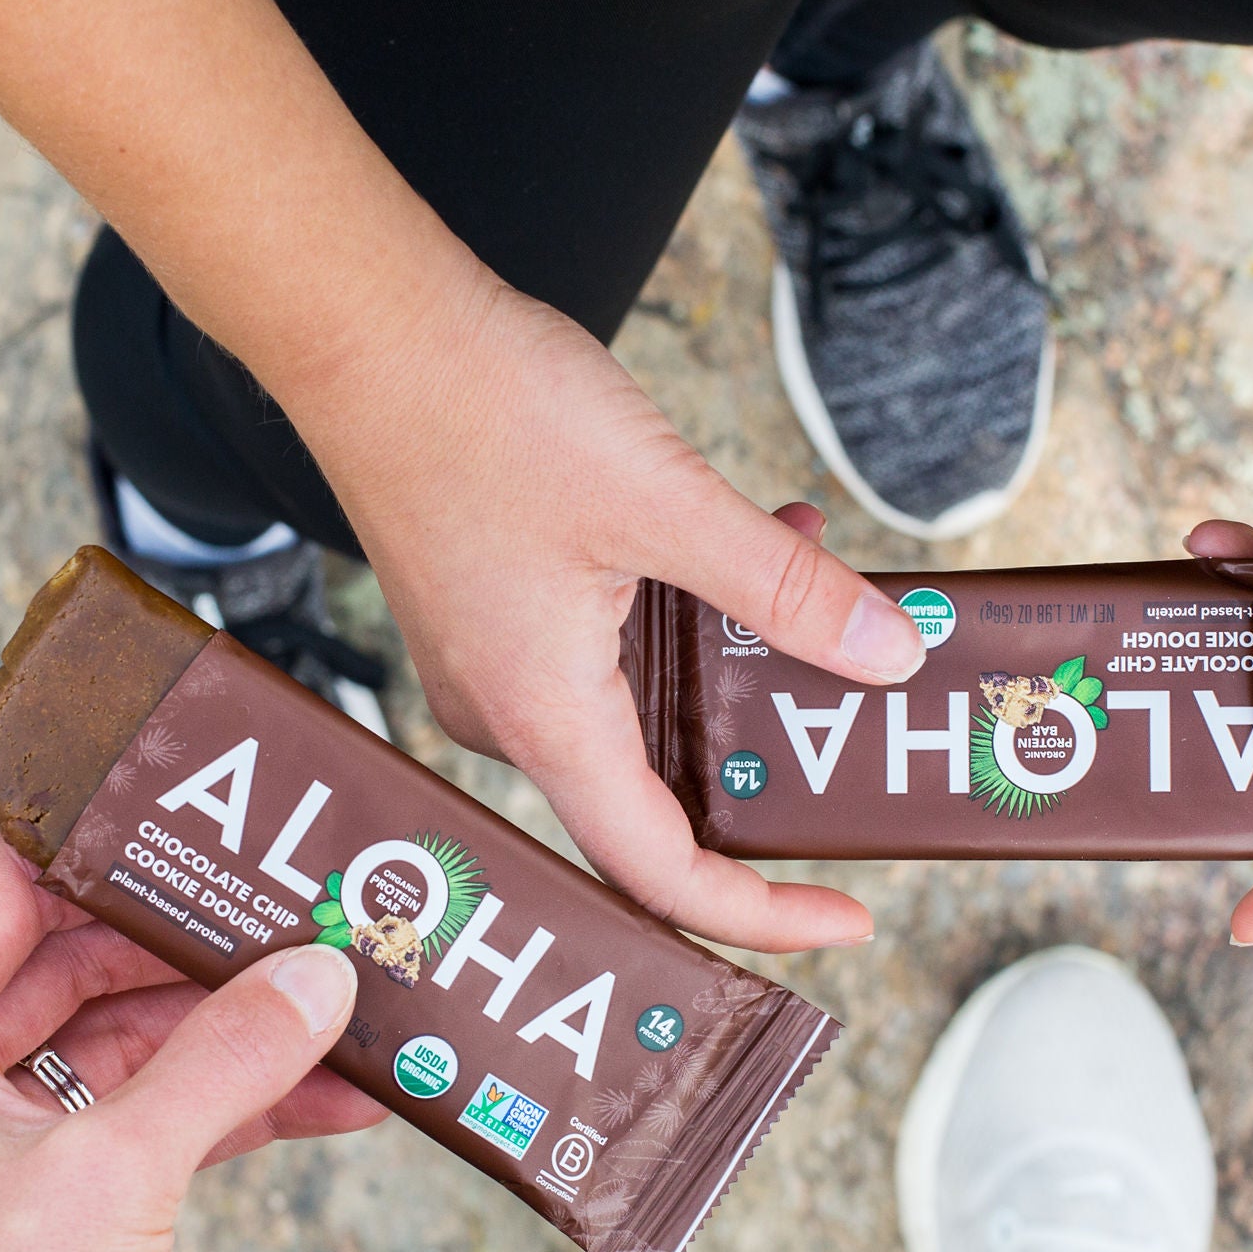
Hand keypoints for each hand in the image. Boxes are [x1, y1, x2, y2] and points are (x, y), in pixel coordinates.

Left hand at [0, 837, 381, 1251]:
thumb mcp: (119, 1176)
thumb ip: (225, 1059)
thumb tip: (317, 974)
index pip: (6, 881)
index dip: (110, 842)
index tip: (214, 814)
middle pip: (75, 959)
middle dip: (195, 943)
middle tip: (307, 904)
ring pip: (120, 1047)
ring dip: (225, 1031)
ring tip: (342, 996)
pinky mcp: (40, 1222)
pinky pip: (140, 1128)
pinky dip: (223, 1113)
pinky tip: (332, 1101)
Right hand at [305, 278, 922, 951]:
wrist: (364, 329)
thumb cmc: (483, 410)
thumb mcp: (667, 502)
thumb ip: (785, 589)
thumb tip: (888, 657)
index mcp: (543, 719)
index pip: (661, 873)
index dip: (759, 915)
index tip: (846, 922)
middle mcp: (509, 714)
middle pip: (652, 807)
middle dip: (762, 778)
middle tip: (854, 746)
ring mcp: (494, 665)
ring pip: (641, 716)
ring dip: (735, 677)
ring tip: (824, 600)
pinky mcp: (493, 613)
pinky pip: (608, 658)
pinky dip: (689, 620)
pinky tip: (756, 537)